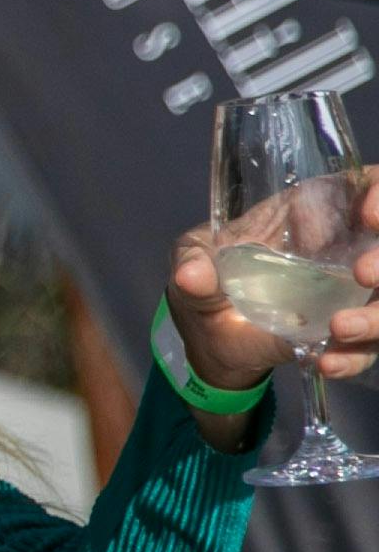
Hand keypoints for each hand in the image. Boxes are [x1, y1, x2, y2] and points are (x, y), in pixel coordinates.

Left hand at [164, 224, 378, 393]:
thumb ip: (193, 260)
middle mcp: (344, 251)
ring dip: (376, 317)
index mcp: (312, 212)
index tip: (368, 214)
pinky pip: (367, 348)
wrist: (208, 338)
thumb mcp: (192, 260)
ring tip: (338, 328)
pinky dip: (354, 356)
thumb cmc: (209, 277)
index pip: (366, 189)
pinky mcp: (350, 335)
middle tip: (362, 274)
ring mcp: (351, 295)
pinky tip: (326, 362)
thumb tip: (192, 274)